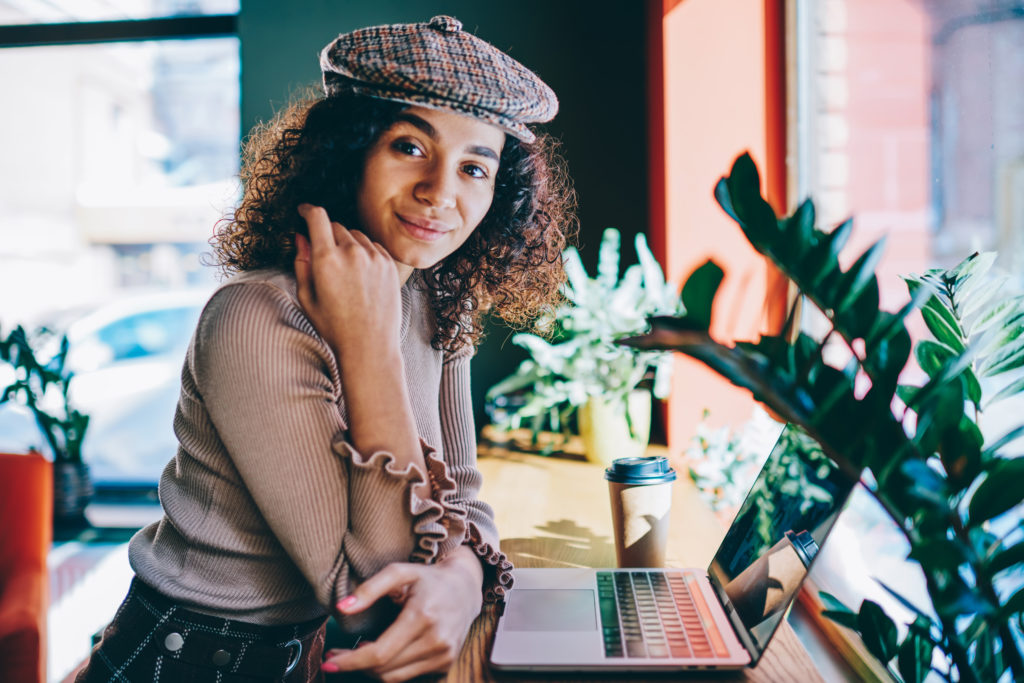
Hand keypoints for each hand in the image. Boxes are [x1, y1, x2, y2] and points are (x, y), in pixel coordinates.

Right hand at [294, 203, 401, 358]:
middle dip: (326, 234)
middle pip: (335, 226)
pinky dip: (364, 252)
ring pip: (355, 235)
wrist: (370, 346)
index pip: (317, 217)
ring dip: (346, 243)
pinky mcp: (389, 264)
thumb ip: (301, 263)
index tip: (303, 210)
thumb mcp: (307, 297)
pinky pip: (373, 246)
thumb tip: (301, 237)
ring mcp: (374, 257)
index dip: (307, 210)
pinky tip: (360, 275)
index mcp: (327, 259)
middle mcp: (352, 253)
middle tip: (324, 257)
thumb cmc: (334, 326)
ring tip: (344, 272)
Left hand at [322, 548, 483, 681]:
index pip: (379, 653)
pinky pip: (408, 675)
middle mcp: (436, 640)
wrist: (466, 588)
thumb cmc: (429, 578)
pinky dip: (390, 669)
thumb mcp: (399, 573)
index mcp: (422, 616)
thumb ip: (370, 589)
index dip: (350, 661)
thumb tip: (342, 608)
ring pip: (394, 677)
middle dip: (355, 665)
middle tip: (336, 654)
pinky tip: (382, 654)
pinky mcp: (446, 663)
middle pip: (384, 668)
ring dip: (371, 670)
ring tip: (357, 653)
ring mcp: (443, 654)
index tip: (328, 661)